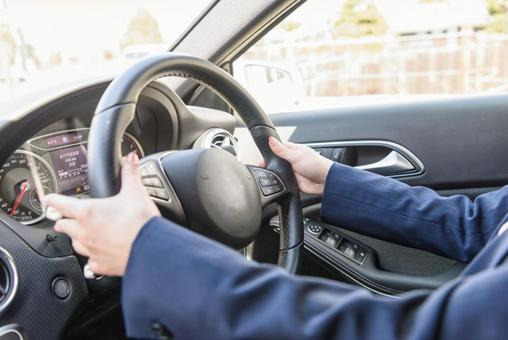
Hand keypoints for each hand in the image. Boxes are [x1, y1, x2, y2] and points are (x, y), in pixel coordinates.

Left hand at [44, 152, 159, 275]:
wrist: (152, 248)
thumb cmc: (141, 222)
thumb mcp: (135, 192)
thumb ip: (130, 173)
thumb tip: (131, 158)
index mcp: (88, 212)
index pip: (60, 204)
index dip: (52, 199)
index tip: (48, 199)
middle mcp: (84, 232)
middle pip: (63, 226)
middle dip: (64, 220)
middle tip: (66, 217)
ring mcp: (91, 250)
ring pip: (74, 243)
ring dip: (77, 238)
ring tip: (85, 234)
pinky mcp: (100, 265)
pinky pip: (89, 262)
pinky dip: (92, 258)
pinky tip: (98, 255)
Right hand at [263, 137, 332, 194]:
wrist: (325, 181)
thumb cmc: (316, 165)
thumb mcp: (296, 156)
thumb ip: (281, 150)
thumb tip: (271, 140)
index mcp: (293, 150)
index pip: (278, 147)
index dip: (270, 149)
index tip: (262, 153)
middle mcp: (292, 160)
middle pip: (276, 160)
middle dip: (270, 163)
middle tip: (263, 165)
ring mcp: (292, 171)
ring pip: (278, 171)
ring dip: (275, 173)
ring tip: (269, 173)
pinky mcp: (293, 181)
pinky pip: (283, 182)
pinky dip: (280, 182)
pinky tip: (277, 182)